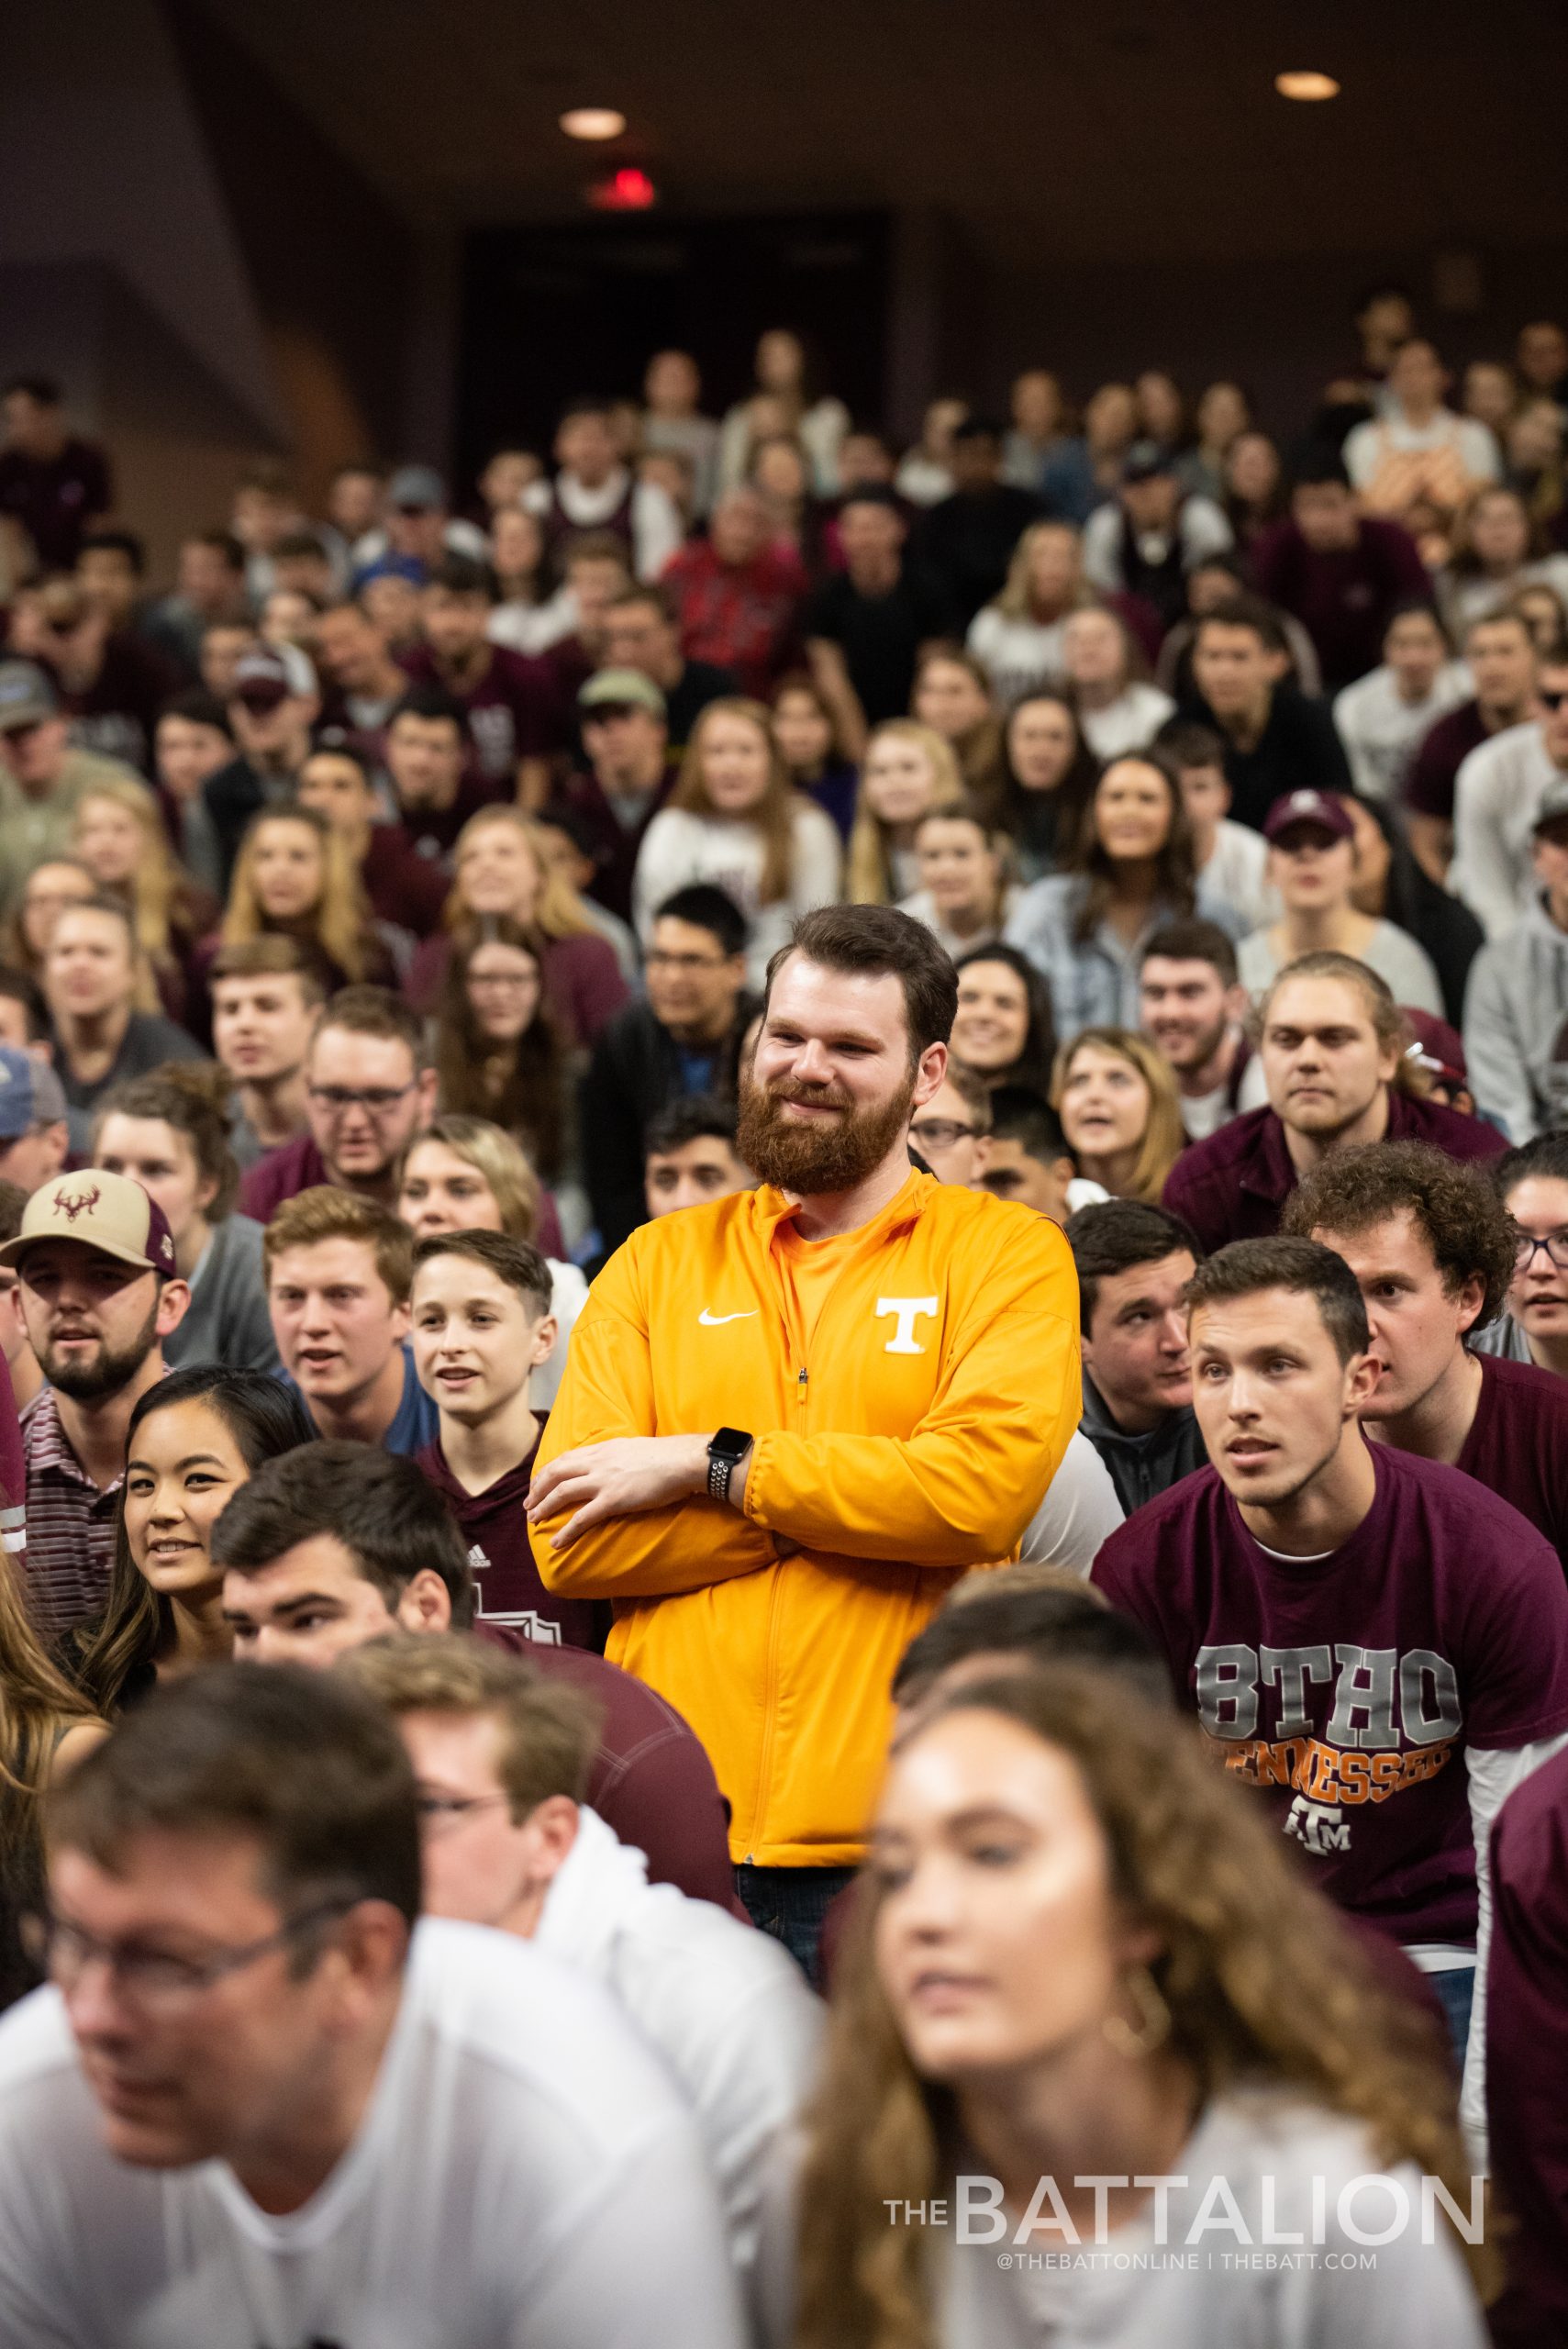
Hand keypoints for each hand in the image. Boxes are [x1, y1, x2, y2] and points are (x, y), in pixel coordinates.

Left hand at [527, 1435, 709, 1549]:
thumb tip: (612, 1464)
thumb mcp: (634, 1448)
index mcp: (603, 1449)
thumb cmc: (666, 1457)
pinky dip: (566, 1531)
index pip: (565, 1458)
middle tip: (528, 1506)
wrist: (683, 1461)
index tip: (538, 1484)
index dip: (547, 1472)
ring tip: (533, 1521)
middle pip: (556, 1473)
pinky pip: (582, 1517)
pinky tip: (556, 1542)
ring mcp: (604, 1481)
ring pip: (562, 1493)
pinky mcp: (614, 1500)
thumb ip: (617, 1456)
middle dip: (537, 1490)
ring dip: (543, 1507)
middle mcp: (598, 1462)